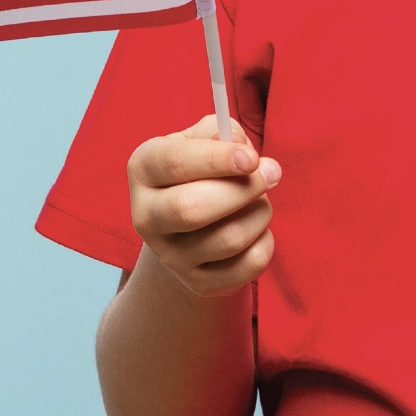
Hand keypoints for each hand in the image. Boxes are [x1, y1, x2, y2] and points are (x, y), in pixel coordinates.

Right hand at [126, 115, 281, 298]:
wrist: (188, 227)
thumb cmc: (201, 170)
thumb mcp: (203, 139)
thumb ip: (222, 132)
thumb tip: (241, 149)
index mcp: (143, 169)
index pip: (174, 163)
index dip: (217, 159)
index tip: (251, 158)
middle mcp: (146, 216)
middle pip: (193, 209)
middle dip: (243, 189)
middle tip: (272, 173)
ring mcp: (170, 256)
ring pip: (229, 238)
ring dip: (260, 212)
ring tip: (259, 200)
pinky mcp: (199, 283)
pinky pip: (249, 264)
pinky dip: (265, 241)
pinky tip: (256, 229)